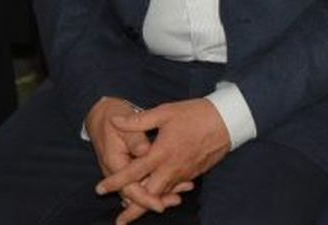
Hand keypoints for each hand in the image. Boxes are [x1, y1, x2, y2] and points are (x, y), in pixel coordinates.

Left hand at [95, 99, 229, 221]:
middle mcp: (171, 168)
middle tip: (120, 221)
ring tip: (135, 213)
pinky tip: (160, 197)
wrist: (227, 121)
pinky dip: (165, 196)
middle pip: (149, 196)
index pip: (133, 173)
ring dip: (149, 205)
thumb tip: (116, 121)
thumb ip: (139, 121)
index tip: (100, 189)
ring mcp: (184, 173)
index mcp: (161, 154)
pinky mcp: (193, 173)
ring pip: (163, 196)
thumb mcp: (166, 112)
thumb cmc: (196, 114)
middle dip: (133, 209)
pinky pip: (175, 189)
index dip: (115, 182)